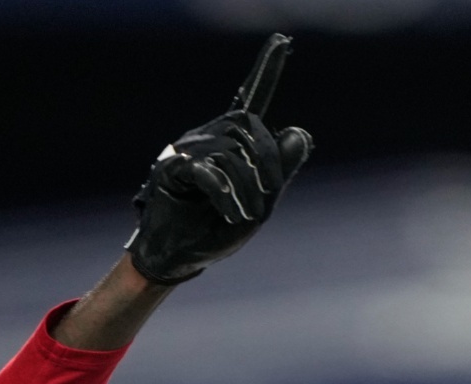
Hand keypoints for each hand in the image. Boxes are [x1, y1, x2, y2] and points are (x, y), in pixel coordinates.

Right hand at [124, 34, 313, 284]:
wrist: (180, 255)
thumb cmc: (217, 228)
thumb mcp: (262, 203)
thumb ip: (281, 170)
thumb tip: (299, 131)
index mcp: (232, 140)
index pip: (252, 98)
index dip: (267, 69)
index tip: (283, 41)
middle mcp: (209, 135)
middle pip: (251, 129)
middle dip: (268, 167)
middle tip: (262, 204)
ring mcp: (188, 148)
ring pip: (232, 153)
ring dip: (247, 191)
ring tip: (241, 216)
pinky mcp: (171, 167)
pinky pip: (207, 171)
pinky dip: (224, 195)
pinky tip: (230, 212)